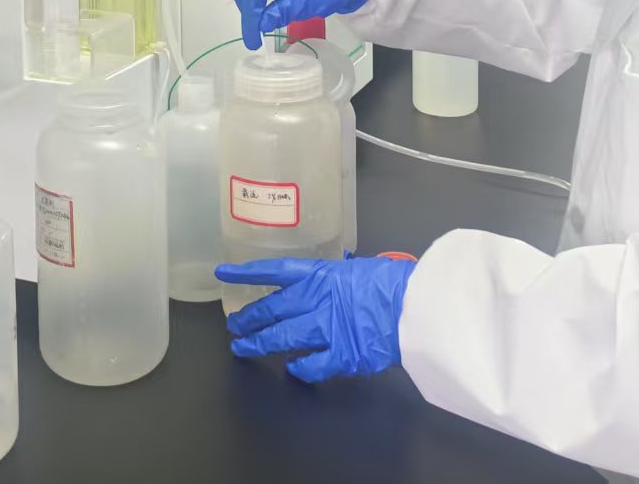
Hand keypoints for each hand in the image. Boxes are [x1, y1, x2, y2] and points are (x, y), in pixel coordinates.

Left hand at [217, 255, 414, 382]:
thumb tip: (327, 282)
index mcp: (320, 275)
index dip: (245, 273)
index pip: (273, 271)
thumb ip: (335, 280)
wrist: (416, 307)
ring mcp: (323, 330)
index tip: (222, 273)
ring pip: (281, 338)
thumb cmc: (392, 282)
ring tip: (243, 348)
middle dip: (248, 319)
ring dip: (259, 344)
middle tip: (233, 326)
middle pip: (270, 310)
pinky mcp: (339, 356)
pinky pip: (311, 365)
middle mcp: (314, 301)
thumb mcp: (358, 270)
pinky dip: (300, 368)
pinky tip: (292, 369)